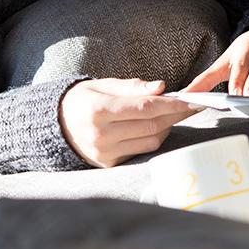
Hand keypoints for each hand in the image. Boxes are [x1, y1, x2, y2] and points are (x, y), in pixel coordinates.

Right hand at [58, 78, 196, 167]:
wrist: (57, 124)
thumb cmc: (82, 98)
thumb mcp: (102, 84)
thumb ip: (132, 87)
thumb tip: (161, 87)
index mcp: (98, 110)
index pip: (144, 108)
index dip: (170, 103)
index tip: (190, 99)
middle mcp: (101, 135)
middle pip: (151, 126)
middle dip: (174, 115)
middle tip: (190, 105)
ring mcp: (105, 153)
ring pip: (151, 141)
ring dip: (167, 127)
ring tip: (173, 113)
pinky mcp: (110, 164)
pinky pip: (141, 150)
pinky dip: (153, 138)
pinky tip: (157, 126)